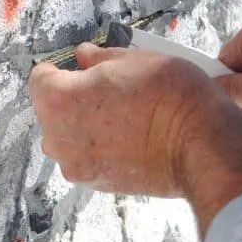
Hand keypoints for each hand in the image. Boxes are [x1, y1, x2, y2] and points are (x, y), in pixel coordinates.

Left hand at [29, 43, 241, 235]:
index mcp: (58, 101)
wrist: (201, 147)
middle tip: (110, 91)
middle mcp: (57, 138)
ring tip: (123, 117)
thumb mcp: (133, 59)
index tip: (82, 68)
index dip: (62, 69)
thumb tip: (83, 57)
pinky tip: (130, 139)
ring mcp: (76, 166)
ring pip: (69, 137)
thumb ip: (98, 58)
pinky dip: (100, 148)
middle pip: (51, 111)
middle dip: (73, 99)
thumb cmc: (169, 96)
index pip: (40, 78)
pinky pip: (88, 158)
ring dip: (85, 126)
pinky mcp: (97, 185)